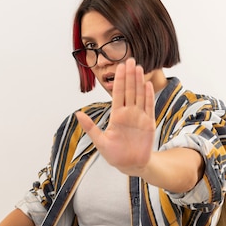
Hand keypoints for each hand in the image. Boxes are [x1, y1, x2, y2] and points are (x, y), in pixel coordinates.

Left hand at [76, 58, 155, 176]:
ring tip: (138, 67)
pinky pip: (149, 107)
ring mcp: (139, 117)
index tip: (119, 66)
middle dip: (129, 75)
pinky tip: (147, 84)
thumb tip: (77, 114)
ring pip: (139, 95)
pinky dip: (148, 96)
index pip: (118, 93)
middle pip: (129, 90)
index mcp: (116, 116)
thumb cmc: (114, 155)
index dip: (119, 80)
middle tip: (129, 59)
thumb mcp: (100, 142)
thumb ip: (90, 127)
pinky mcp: (149, 123)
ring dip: (139, 81)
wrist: (131, 165)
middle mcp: (128, 113)